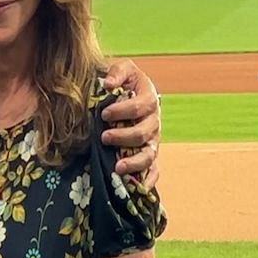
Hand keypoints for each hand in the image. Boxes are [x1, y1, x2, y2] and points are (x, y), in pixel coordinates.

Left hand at [101, 58, 161, 180]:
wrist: (130, 91)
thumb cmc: (124, 80)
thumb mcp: (123, 69)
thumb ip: (117, 72)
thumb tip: (109, 84)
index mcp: (149, 99)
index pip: (140, 107)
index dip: (123, 111)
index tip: (104, 113)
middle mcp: (153, 122)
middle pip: (144, 133)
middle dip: (124, 137)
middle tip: (104, 137)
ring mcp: (152, 140)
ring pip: (149, 154)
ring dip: (134, 162)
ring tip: (117, 167)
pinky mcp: (149, 153)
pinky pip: (154, 169)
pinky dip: (149, 179)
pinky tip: (140, 188)